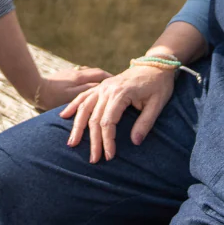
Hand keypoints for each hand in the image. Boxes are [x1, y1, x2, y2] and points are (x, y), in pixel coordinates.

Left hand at [33, 66, 110, 111]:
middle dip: (106, 77)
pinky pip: (81, 77)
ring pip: (88, 74)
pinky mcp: (64, 77)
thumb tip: (102, 87)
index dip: (111, 78)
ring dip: (96, 79)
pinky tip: (87, 86)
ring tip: (104, 85)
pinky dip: (87, 80)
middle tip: (116, 83)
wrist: (34, 89)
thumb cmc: (52, 96)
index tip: (120, 82)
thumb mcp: (72, 95)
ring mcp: (70, 74)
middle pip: (96, 73)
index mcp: (81, 77)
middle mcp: (77, 73)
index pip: (101, 75)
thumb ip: (87, 91)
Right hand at [60, 64, 175, 161]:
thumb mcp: (158, 104)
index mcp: (121, 93)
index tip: (110, 155)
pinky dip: (73, 105)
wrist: (156, 64)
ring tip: (72, 143)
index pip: (108, 121)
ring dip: (77, 126)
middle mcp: (107, 89)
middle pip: (94, 118)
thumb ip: (145, 123)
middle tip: (93, 160)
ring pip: (84, 107)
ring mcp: (102, 86)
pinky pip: (84, 96)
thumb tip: (135, 142)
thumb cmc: (159, 85)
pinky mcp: (101, 86)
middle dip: (93, 140)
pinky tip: (64, 116)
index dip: (107, 140)